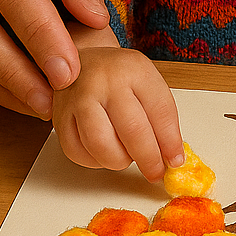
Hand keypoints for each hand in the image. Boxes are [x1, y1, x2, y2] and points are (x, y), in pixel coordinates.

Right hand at [51, 45, 182, 181]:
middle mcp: (105, 82)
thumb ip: (162, 118)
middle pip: (133, 130)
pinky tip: (105, 154)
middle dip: (149, 159)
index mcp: (134, 70)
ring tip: (127, 157)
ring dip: (120, 161)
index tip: (175, 161)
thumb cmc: (120, 77)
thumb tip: (172, 157)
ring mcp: (79, 99)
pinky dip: (96, 162)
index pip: (160, 111)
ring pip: (102, 145)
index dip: (170, 142)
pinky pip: (78, 152)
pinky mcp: (60, 117)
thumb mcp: (147, 84)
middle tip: (156, 172)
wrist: (82, 63)